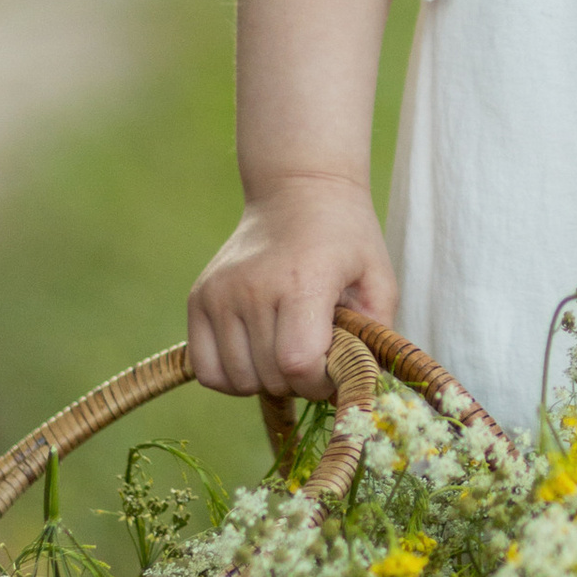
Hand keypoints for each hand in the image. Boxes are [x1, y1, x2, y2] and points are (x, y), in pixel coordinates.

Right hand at [188, 172, 396, 400]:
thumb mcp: (378, 279)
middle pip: (271, 377)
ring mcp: (219, 293)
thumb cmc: (345, 239)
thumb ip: (376, 335)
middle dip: (300, 380)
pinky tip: (256, 356)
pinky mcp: (198, 298)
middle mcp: (253, 287)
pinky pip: (208, 370)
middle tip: (315, 351)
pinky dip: (233, 377)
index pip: (298, 364)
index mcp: (302, 282)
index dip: (320, 382)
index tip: (334, 366)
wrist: (297, 191)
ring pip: (239, 380)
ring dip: (267, 379)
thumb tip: (364, 384)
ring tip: (285, 348)